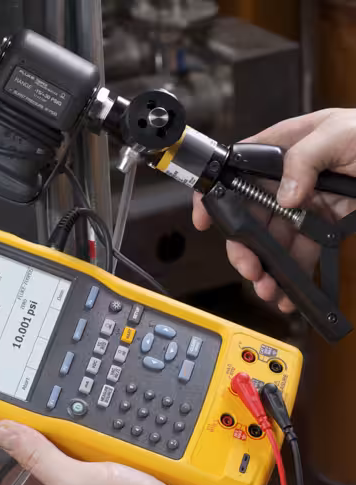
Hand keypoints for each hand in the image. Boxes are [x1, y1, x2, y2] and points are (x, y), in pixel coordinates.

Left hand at [0, 420, 199, 484]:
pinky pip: (131, 441)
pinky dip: (135, 434)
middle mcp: (83, 478)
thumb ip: (40, 457)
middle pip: (75, 433)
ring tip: (121, 415)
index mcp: (60, 482)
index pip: (41, 440)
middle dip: (84, 418)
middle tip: (96, 403)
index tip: (44, 393)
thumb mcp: (78, 483)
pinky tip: (139, 429)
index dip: (41, 416)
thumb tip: (0, 432)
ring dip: (112, 424)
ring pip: (104, 434)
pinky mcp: (138, 469)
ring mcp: (112, 473)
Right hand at [194, 108, 355, 311]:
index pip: (235, 171)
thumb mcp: (340, 132)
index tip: (205, 220)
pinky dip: (294, 274)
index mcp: (283, 149)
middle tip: (251, 269)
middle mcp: (288, 178)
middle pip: (250, 217)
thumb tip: (285, 194)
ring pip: (274, 241)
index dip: (214, 196)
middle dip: (246, 248)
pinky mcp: (324, 223)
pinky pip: (302, 252)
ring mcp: (305, 203)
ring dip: (268, 268)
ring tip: (270, 289)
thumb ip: (305, 159)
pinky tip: (290, 291)